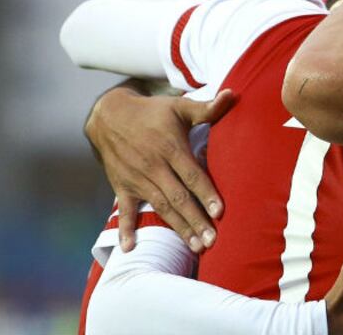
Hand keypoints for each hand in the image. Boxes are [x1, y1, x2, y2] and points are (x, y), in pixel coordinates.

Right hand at [84, 85, 236, 252]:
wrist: (109, 115)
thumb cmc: (152, 112)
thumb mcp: (179, 107)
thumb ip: (207, 108)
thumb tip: (232, 94)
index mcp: (170, 148)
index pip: (192, 175)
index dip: (206, 193)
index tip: (219, 212)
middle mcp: (153, 166)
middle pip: (178, 197)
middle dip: (195, 220)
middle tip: (211, 241)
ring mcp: (137, 179)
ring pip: (160, 207)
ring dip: (177, 228)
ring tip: (194, 246)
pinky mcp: (122, 186)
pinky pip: (125, 211)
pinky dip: (126, 230)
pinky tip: (130, 248)